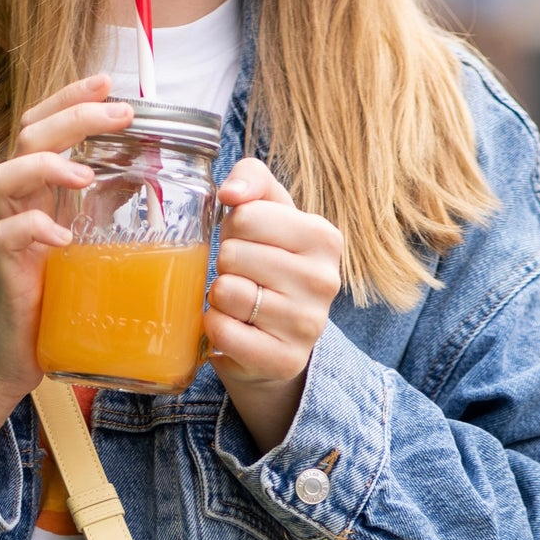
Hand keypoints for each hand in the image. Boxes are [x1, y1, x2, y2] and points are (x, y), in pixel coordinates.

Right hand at [0, 76, 132, 459]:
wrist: (7, 354)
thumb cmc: (49, 296)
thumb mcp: (85, 242)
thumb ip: (105, 207)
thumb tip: (149, 176)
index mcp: (39, 189)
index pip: (45, 126)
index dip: (72, 99)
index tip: (109, 82)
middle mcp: (17, 202)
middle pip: (29, 137)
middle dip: (72, 116)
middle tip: (118, 112)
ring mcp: (5, 232)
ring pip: (5, 176)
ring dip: (47, 167)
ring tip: (83, 171)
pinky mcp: (2, 269)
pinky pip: (8, 236)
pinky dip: (33, 230)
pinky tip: (60, 235)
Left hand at [205, 159, 342, 455]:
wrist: (281, 337)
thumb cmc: (269, 261)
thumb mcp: (268, 210)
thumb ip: (251, 178)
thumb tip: (230, 193)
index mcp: (323, 237)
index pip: (245, 216)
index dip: (233, 230)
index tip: (250, 244)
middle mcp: (324, 280)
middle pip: (232, 254)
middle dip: (225, 264)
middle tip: (243, 276)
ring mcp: (307, 324)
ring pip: (227, 292)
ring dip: (219, 297)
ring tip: (239, 302)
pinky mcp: (284, 360)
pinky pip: (223, 332)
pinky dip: (215, 327)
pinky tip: (234, 326)